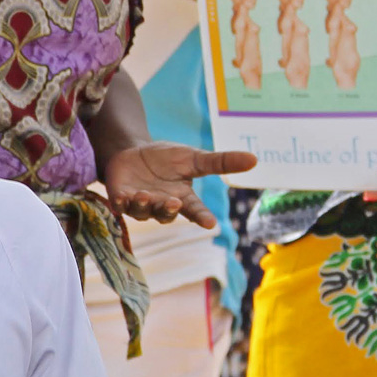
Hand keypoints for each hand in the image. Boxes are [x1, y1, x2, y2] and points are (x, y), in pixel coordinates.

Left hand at [103, 142, 256, 227]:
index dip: (202, 217)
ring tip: (145, 195)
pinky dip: (122, 202)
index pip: (195, 211)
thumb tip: (254, 159)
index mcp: (182, 198)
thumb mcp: (194, 158)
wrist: (132, 152)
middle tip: (173, 202)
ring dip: (145, 205)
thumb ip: (220, 162)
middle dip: (168, 210)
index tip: (211, 224)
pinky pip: (122, 206)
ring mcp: (141, 205)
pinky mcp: (121, 199)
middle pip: (167, 214)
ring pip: (144, 212)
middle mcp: (162, 205)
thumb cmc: (165, 158)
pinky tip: (123, 196)